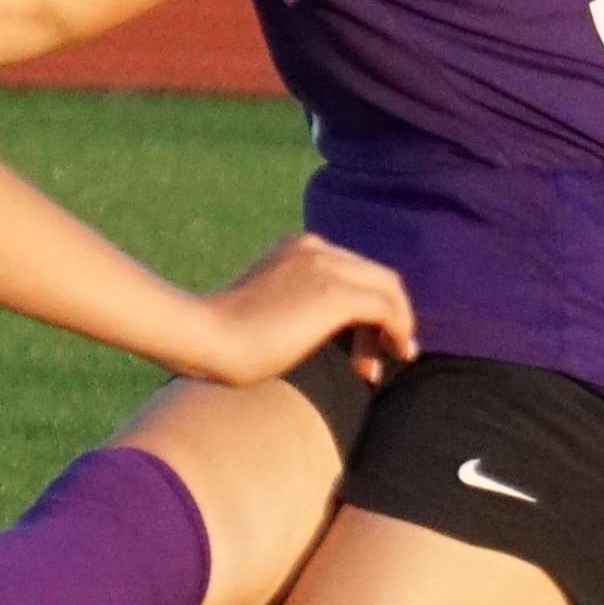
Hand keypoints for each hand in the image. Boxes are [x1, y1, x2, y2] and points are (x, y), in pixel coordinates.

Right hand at [183, 232, 416, 385]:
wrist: (203, 337)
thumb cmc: (218, 338)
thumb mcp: (262, 310)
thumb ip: (292, 307)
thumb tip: (310, 332)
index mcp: (295, 247)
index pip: (349, 269)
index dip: (364, 305)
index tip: (361, 343)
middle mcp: (314, 248)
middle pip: (373, 276)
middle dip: (386, 316)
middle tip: (384, 356)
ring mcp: (325, 267)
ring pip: (386, 289)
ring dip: (396, 325)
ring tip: (397, 357)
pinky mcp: (334, 294)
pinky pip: (386, 308)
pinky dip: (399, 329)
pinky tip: (399, 351)